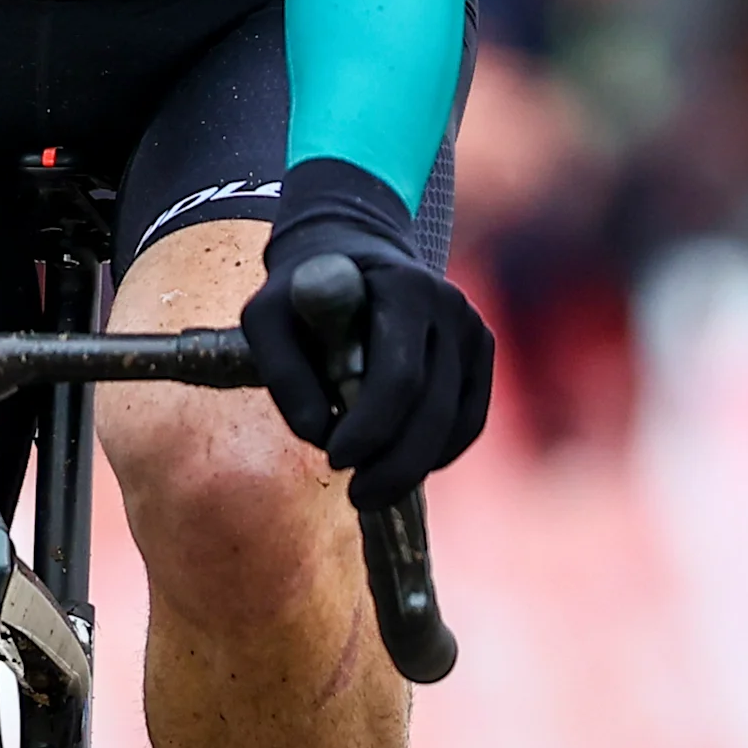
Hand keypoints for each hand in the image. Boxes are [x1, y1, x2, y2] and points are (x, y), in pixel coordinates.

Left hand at [238, 156, 494, 507]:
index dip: (370, 429)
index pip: (399, 376)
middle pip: (435, 408)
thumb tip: (319, 433)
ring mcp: (472, 329)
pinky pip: (469, 420)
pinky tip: (402, 467)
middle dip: (396, 464)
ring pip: (457, 421)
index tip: (334, 460)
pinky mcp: (480, 353)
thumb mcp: (267, 318)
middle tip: (357, 496)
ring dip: (415, 467)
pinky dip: (439, 453)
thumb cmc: (302, 292)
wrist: (350, 251)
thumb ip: (283, 373)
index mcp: (404, 287)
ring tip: (371, 490)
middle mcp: (450, 305)